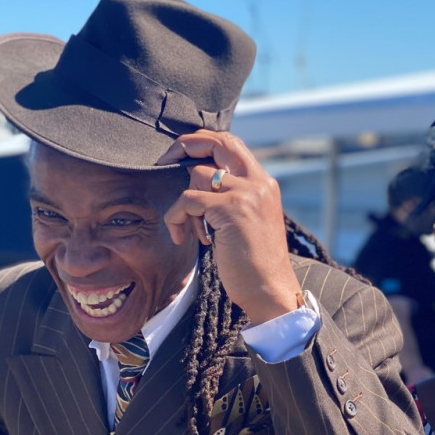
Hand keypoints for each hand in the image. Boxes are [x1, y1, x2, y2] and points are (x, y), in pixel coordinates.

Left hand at [159, 130, 301, 323]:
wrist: (271, 292)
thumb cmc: (256, 266)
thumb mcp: (248, 222)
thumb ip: (233, 198)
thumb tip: (199, 183)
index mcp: (264, 184)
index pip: (231, 144)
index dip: (203, 142)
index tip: (180, 154)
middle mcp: (258, 183)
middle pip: (217, 142)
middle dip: (184, 146)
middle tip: (163, 162)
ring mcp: (246, 194)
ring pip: (196, 176)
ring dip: (185, 205)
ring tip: (194, 232)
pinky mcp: (231, 209)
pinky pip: (188, 200)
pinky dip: (178, 218)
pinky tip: (187, 239)